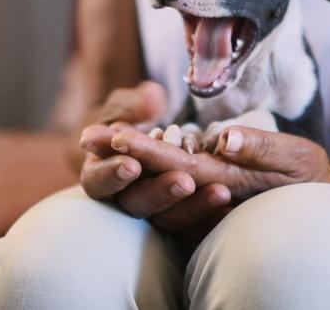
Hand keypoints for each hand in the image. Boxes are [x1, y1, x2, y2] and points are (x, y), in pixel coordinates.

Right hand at [78, 82, 231, 242]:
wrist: (154, 134)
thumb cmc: (134, 118)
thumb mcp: (129, 107)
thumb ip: (132, 104)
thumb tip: (152, 98)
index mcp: (102, 171)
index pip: (96, 182)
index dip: (110, 175)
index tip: (131, 164)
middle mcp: (127, 196)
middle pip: (136, 206)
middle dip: (158, 193)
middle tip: (184, 182)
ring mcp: (156, 211)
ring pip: (169, 221)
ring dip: (193, 208)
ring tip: (221, 192)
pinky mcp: (181, 220)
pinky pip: (194, 230)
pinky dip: (211, 220)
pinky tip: (232, 208)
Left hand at [109, 126, 329, 201]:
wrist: (315, 198)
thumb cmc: (309, 176)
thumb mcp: (295, 157)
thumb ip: (260, 148)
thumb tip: (224, 138)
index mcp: (226, 180)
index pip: (175, 165)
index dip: (143, 149)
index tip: (112, 133)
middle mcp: (207, 192)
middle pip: (153, 176)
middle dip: (119, 155)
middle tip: (85, 136)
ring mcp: (202, 198)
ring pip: (153, 186)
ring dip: (123, 163)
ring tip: (93, 143)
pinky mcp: (203, 199)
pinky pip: (164, 190)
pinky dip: (140, 172)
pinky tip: (120, 154)